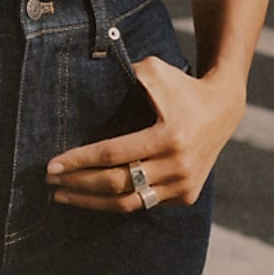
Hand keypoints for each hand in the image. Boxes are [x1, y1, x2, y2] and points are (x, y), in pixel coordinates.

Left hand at [44, 56, 245, 212]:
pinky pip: (144, 204)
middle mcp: (177, 166)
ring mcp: (183, 186)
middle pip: (116, 183)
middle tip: (50, 181)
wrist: (223, 108)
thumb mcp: (155, 70)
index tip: (51, 164)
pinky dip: (116, 203)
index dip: (79, 160)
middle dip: (78, 183)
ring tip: (63, 196)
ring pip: (128, 203)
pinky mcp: (186, 196)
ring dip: (91, 202)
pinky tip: (92, 197)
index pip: (113, 155)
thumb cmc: (181, 85)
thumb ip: (124, 73)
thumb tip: (88, 81)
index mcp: (168, 136)